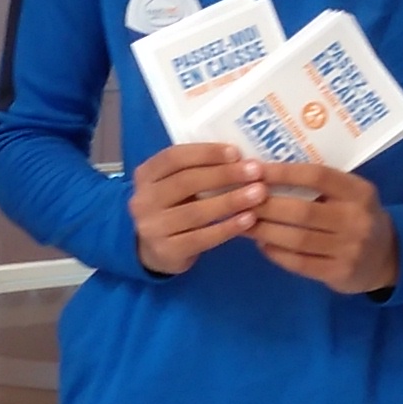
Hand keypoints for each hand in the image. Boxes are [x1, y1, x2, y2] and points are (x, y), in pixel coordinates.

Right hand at [128, 140, 264, 274]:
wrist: (152, 249)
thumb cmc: (173, 207)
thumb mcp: (173, 185)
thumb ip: (196, 170)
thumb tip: (240, 158)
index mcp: (145, 174)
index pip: (175, 157)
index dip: (206, 153)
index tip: (236, 152)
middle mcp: (143, 200)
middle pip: (187, 182)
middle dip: (225, 175)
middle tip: (256, 171)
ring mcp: (153, 227)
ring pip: (196, 211)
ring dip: (231, 201)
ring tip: (259, 194)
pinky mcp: (167, 251)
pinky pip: (202, 238)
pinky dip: (227, 227)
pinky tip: (249, 220)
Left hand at [247, 161, 398, 294]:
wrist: (388, 258)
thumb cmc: (357, 217)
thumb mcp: (350, 195)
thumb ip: (319, 185)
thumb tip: (265, 175)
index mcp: (359, 192)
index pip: (317, 176)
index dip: (283, 173)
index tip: (254, 171)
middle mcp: (357, 219)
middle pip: (301, 211)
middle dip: (265, 205)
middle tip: (239, 200)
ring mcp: (349, 249)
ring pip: (297, 239)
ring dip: (265, 230)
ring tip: (243, 223)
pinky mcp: (340, 273)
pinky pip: (300, 263)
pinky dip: (277, 253)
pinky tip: (262, 244)